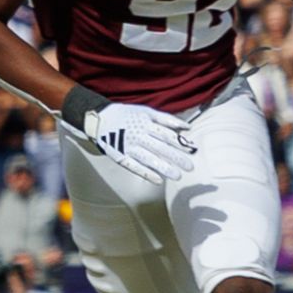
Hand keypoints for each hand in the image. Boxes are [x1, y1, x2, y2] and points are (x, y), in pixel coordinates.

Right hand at [82, 102, 196, 183]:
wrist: (100, 119)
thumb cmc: (127, 115)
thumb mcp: (146, 112)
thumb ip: (167, 119)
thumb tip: (187, 127)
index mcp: (145, 124)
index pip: (166, 135)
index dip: (180, 143)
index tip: (192, 151)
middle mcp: (138, 136)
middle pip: (160, 148)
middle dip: (176, 158)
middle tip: (190, 167)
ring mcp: (128, 147)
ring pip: (149, 159)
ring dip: (164, 168)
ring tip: (177, 176)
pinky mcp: (120, 157)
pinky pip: (134, 167)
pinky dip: (146, 174)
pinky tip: (158, 181)